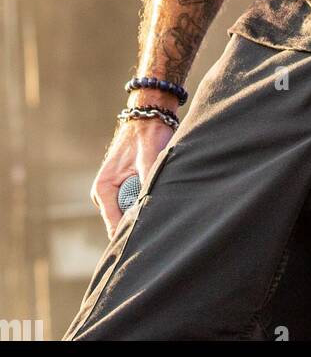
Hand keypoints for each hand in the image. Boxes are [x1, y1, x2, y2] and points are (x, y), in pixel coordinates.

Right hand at [90, 118, 174, 239]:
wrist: (149, 118)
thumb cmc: (148, 137)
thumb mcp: (149, 161)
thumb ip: (147, 187)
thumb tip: (149, 210)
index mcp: (103, 188)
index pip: (114, 226)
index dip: (131, 234)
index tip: (149, 239)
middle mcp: (105, 194)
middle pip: (120, 224)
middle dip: (138, 226)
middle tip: (159, 228)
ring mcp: (114, 192)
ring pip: (128, 216)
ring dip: (142, 214)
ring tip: (160, 211)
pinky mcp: (124, 189)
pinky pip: (133, 206)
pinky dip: (144, 205)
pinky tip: (158, 201)